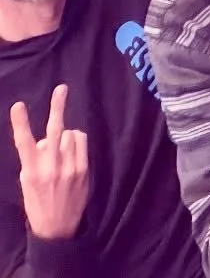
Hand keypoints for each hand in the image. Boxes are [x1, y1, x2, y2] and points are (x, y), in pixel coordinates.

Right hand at [10, 86, 88, 240]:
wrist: (57, 229)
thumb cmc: (38, 203)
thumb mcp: (27, 184)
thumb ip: (33, 160)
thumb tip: (44, 141)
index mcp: (31, 172)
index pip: (24, 143)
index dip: (20, 123)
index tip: (18, 106)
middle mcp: (50, 168)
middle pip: (54, 131)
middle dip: (57, 107)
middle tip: (61, 89)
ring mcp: (69, 168)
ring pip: (70, 134)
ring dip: (65, 136)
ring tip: (61, 149)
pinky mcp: (83, 169)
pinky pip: (80, 141)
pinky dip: (76, 140)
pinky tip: (71, 149)